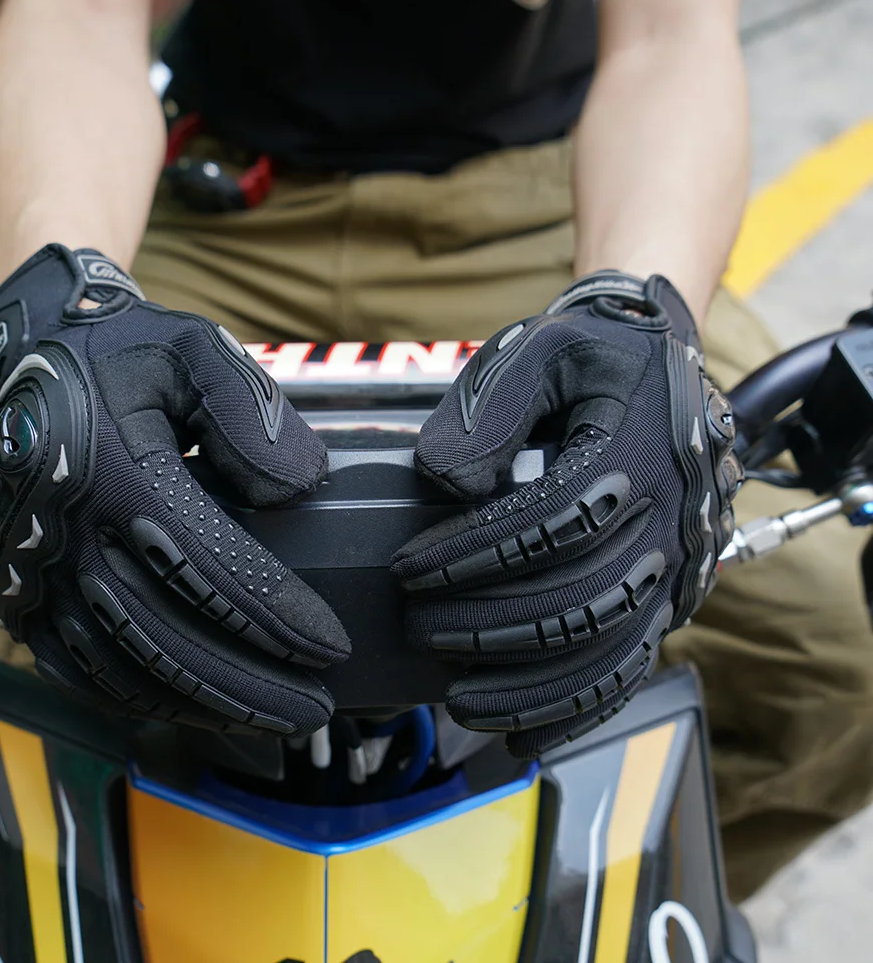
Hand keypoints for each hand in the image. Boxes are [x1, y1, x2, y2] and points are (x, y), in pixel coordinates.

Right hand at [0, 245, 348, 735]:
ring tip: (268, 716)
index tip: (329, 646)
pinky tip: (193, 706)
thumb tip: (298, 488)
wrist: (23, 359)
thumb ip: (251, 410)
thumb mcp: (193, 350)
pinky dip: (141, 697)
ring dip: (202, 704)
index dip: (273, 615)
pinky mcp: (14, 592)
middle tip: (313, 708)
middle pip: (166, 634)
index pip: (205, 564)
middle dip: (248, 682)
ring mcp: (31, 571)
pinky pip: (78, 668)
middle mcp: (62, 530)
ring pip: (122, 666)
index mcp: (109, 466)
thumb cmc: (119, 354)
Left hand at [392, 272, 740, 755]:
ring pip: (609, 649)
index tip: (407, 570)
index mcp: (639, 448)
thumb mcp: (539, 352)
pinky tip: (527, 735)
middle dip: (487, 623)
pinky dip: (580, 710)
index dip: (470, 553)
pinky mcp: (675, 595)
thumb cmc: (591, 357)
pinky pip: (634, 667)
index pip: (550, 521)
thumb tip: (447, 485)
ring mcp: (680, 563)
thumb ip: (489, 409)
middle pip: (579, 598)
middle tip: (418, 625)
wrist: (662, 366)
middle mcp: (672, 515)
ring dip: (529, 684)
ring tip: (459, 699)